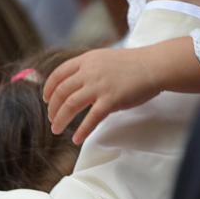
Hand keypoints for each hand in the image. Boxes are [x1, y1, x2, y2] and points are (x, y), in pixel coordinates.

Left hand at [43, 48, 159, 143]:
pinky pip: (91, 118)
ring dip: (60, 119)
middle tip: (51, 119)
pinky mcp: (111, 100)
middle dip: (53, 108)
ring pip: (70, 105)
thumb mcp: (103, 58)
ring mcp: (99, 86)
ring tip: (56, 130)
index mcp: (85, 60)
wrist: (153, 66)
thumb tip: (75, 82)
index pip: (58, 74)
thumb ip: (88, 68)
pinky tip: (76, 139)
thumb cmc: (131, 64)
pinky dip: (82, 131)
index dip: (49, 88)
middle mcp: (88, 72)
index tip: (45, 99)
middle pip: (61, 91)